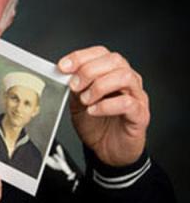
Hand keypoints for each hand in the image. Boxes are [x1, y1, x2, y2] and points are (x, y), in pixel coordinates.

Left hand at [58, 46, 149, 166]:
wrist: (106, 150)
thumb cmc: (95, 123)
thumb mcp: (77, 102)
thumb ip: (74, 87)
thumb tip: (65, 74)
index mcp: (110, 72)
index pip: (100, 53)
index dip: (80, 57)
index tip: (63, 67)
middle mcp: (126, 80)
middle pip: (114, 60)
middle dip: (89, 71)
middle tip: (74, 86)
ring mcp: (136, 96)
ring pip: (124, 77)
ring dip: (99, 86)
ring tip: (86, 100)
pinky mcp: (140, 115)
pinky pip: (128, 103)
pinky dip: (106, 105)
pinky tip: (93, 111)